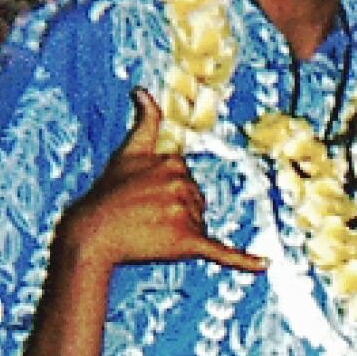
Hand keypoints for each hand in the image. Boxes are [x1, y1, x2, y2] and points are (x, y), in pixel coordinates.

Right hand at [60, 91, 266, 276]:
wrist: (92, 233)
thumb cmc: (108, 194)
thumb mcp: (127, 152)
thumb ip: (144, 122)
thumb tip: (143, 91)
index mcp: (173, 162)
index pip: (186, 181)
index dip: (166, 193)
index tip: (143, 197)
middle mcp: (181, 184)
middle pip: (196, 204)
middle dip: (175, 214)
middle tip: (144, 218)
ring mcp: (184, 213)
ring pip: (198, 226)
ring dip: (179, 233)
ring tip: (150, 233)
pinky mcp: (187, 242)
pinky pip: (221, 252)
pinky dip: (243, 261)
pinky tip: (264, 264)